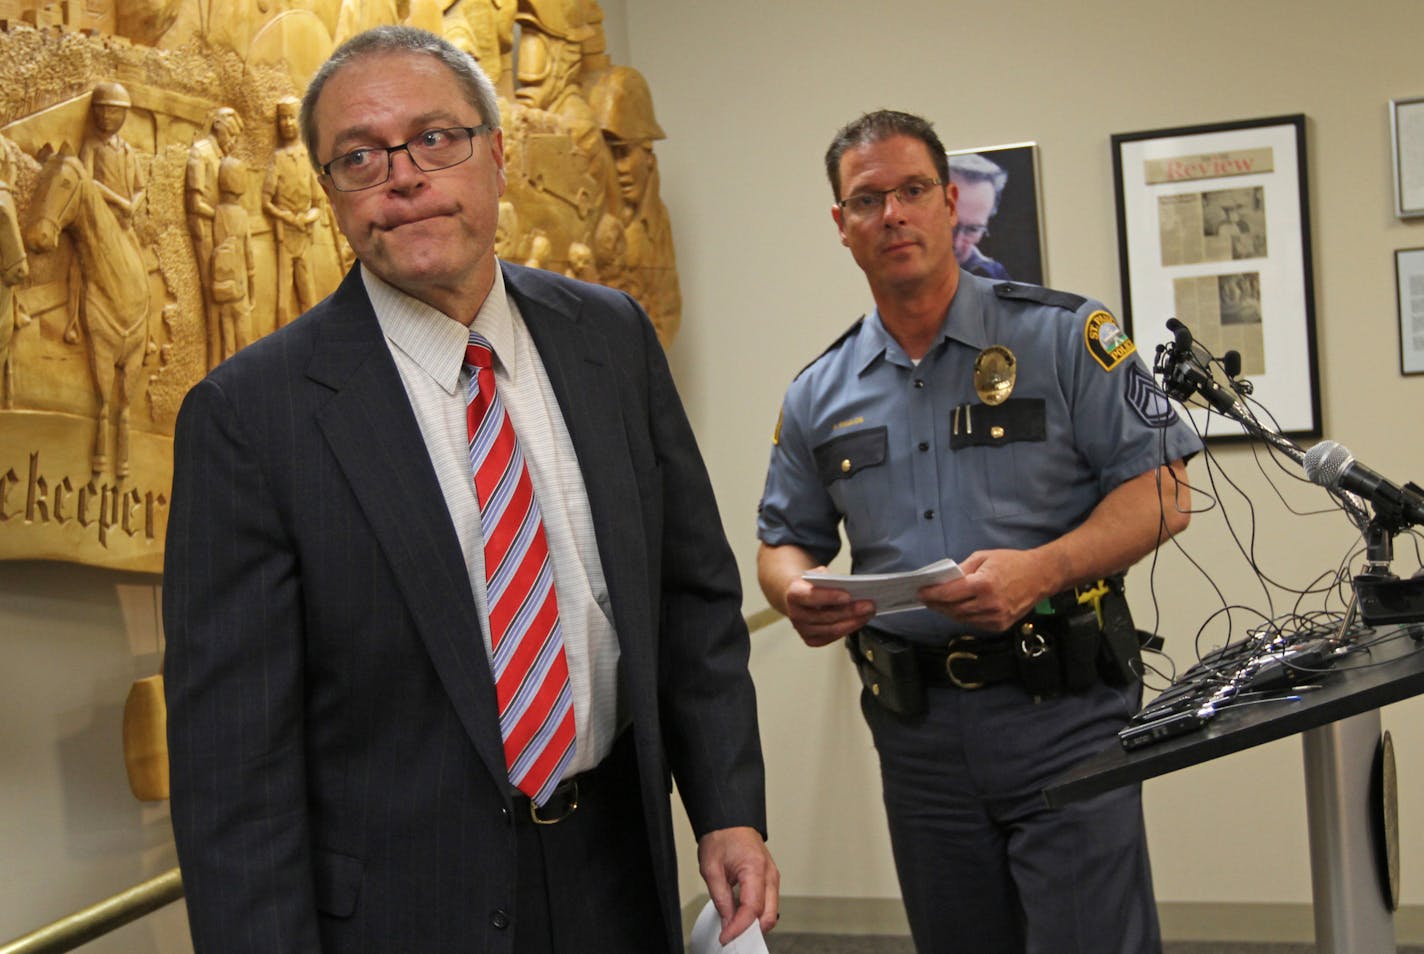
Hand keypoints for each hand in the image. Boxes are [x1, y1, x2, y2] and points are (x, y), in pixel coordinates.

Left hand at [697, 826, 779, 944]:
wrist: (729, 820)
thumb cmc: (722, 837)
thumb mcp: (711, 868)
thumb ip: (721, 898)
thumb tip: (727, 922)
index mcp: (756, 868)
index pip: (752, 908)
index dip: (739, 927)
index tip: (726, 938)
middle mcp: (769, 874)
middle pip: (769, 915)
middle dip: (751, 931)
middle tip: (730, 937)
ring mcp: (772, 877)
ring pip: (770, 912)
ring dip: (754, 924)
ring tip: (732, 927)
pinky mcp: (769, 880)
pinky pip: (767, 904)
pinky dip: (756, 915)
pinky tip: (740, 916)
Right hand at [783, 570, 874, 646]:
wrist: (798, 598)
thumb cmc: (811, 585)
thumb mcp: (817, 574)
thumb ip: (829, 578)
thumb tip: (850, 587)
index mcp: (794, 594)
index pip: (811, 596)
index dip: (830, 597)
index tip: (848, 596)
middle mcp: (795, 614)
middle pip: (826, 616)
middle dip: (850, 611)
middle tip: (869, 605)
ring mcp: (802, 629)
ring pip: (832, 629)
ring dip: (853, 621)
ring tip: (868, 613)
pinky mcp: (810, 640)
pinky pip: (833, 637)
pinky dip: (848, 628)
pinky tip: (859, 620)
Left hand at [918, 549, 1047, 632]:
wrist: (1040, 576)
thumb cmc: (1012, 562)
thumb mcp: (983, 557)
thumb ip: (962, 570)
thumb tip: (944, 580)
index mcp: (983, 584)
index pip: (949, 594)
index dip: (932, 594)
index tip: (921, 593)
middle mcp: (989, 604)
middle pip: (953, 609)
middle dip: (937, 604)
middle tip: (926, 599)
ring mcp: (996, 617)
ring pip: (962, 619)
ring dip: (948, 612)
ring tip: (939, 604)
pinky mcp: (1000, 626)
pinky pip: (975, 623)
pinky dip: (964, 617)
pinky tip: (958, 609)